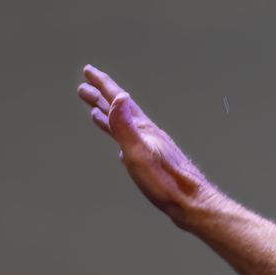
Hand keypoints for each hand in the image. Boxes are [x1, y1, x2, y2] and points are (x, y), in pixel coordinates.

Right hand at [77, 66, 212, 224]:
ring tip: (95, 108)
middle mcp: (147, 133)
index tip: (88, 71)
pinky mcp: (153, 159)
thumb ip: (126, 126)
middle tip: (85, 85)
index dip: (102, 85)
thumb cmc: (165, 182)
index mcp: (142, 129)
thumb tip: (119, 97)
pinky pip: (129, 139)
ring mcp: (150, 145)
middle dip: (101, 96)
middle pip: (120, 109)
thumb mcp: (139, 153)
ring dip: (108, 114)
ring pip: (124, 124)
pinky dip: (120, 135)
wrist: (190, 202)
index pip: (118, 101)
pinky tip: (118, 141)